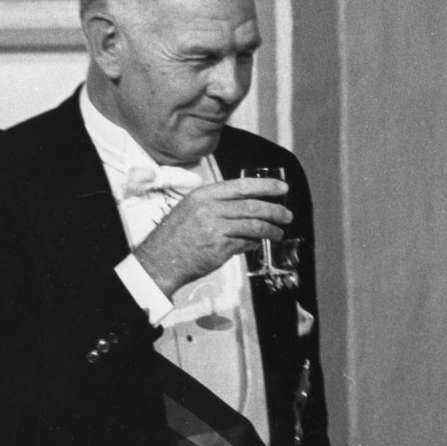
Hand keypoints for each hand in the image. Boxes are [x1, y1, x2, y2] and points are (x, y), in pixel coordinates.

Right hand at [134, 177, 290, 295]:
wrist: (159, 260)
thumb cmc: (176, 235)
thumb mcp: (192, 209)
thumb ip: (218, 204)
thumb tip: (248, 206)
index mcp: (204, 195)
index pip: (242, 186)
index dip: (266, 186)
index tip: (282, 187)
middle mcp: (210, 209)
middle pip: (253, 207)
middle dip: (275, 211)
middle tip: (287, 215)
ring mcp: (215, 229)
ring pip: (254, 226)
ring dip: (271, 230)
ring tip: (278, 233)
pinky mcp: (219, 248)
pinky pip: (245, 244)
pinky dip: (254, 244)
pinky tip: (257, 244)